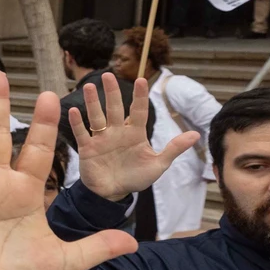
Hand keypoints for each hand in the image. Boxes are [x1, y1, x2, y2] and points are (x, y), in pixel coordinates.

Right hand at [68, 72, 197, 200]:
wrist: (114, 194)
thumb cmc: (136, 177)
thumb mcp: (158, 164)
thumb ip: (173, 148)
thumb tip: (195, 134)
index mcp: (135, 133)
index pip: (138, 111)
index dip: (140, 96)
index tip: (141, 80)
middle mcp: (117, 132)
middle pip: (115, 108)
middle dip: (112, 92)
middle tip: (108, 75)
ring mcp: (101, 139)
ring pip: (96, 117)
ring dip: (92, 102)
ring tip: (88, 86)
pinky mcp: (88, 148)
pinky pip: (82, 133)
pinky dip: (77, 123)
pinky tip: (73, 111)